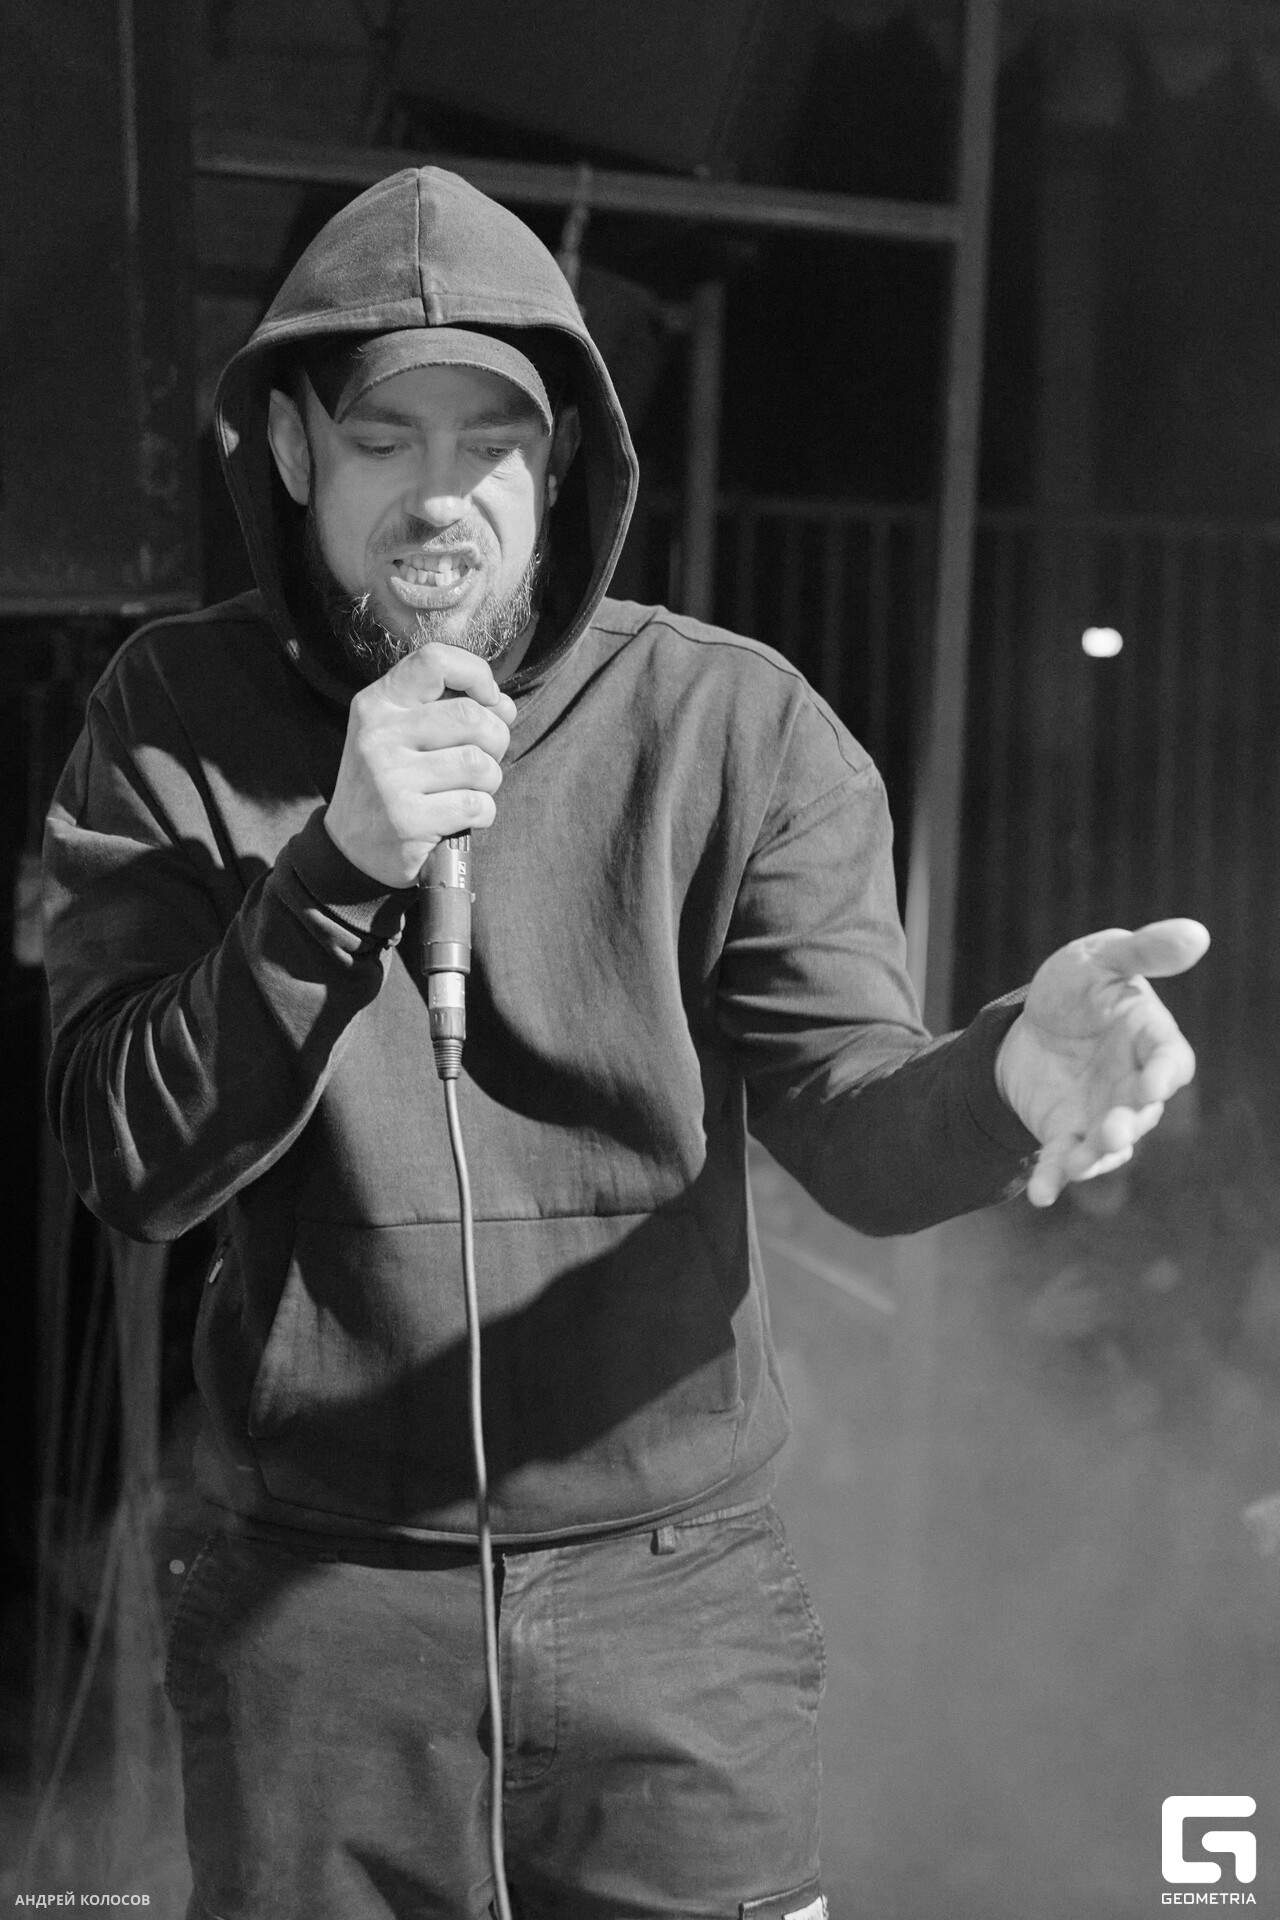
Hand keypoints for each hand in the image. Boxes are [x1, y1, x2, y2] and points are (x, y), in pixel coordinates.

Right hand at [325, 644, 516, 886]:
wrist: (350, 847)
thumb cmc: (390, 782)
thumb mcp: (403, 733)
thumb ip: (451, 710)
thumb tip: (504, 706)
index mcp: (378, 703)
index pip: (435, 661)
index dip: (477, 675)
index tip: (487, 700)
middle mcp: (379, 735)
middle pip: (471, 716)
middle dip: (496, 739)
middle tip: (484, 758)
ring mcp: (390, 778)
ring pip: (479, 764)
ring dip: (489, 780)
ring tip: (469, 789)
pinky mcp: (407, 820)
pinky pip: (477, 805)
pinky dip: (483, 813)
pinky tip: (462, 817)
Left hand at [994, 920, 1209, 1207]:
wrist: (1027, 1023)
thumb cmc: (1076, 986)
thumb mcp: (1100, 959)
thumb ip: (1144, 952)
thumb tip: (1198, 933)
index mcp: (1151, 1042)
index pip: (1171, 1062)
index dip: (1164, 1072)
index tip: (1154, 1080)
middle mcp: (1134, 1087)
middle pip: (1142, 1112)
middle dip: (1129, 1123)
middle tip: (1113, 1128)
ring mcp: (1102, 1115)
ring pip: (1109, 1145)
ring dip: (1096, 1156)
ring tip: (1079, 1162)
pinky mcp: (1066, 1135)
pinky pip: (1064, 1161)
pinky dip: (1053, 1179)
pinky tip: (1040, 1194)